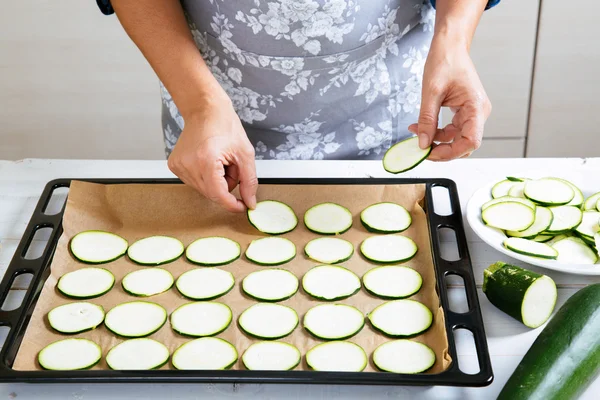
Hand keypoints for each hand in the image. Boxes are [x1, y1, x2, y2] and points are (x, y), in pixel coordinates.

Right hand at [167, 97, 257, 211]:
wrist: (205, 110)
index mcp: (205, 161)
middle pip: (212, 194)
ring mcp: (178, 166)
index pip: (218, 195)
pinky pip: (195, 182)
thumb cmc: (225, 126)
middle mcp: (188, 165)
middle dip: (226, 186)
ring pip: (204, 190)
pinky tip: (209, 160)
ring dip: (216, 182)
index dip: (232, 204)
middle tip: (231, 166)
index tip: (242, 206)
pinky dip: (206, 177)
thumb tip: (249, 203)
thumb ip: (249, 181)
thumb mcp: (245, 153)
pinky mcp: (174, 166)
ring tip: (220, 161)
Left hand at [409, 37, 490, 159]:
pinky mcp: (465, 112)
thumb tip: (422, 143)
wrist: (449, 46)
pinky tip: (422, 128)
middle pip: (465, 144)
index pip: (471, 141)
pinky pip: (453, 130)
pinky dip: (438, 133)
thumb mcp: (430, 92)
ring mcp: (473, 113)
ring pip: (457, 139)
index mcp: (476, 107)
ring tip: (416, 134)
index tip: (430, 153)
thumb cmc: (444, 62)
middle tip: (421, 149)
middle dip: (443, 150)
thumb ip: (427, 120)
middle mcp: (479, 112)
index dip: (451, 152)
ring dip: (437, 141)